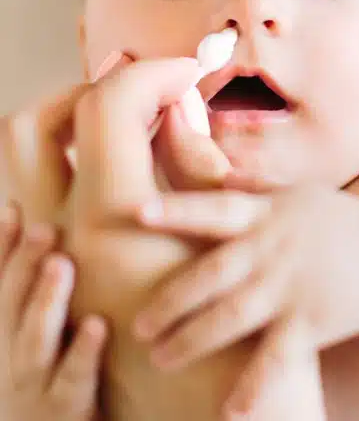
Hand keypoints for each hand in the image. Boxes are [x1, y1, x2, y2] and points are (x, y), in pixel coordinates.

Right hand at [0, 204, 105, 420]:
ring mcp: (31, 386)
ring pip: (34, 339)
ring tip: (62, 264)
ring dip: (46, 300)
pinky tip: (98, 325)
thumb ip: (49, 294)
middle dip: (24, 264)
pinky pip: (72, 381)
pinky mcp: (62, 414)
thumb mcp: (46, 340)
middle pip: (10, 304)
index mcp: (7, 333)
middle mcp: (10, 356)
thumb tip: (64, 241)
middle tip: (44, 228)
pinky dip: (82, 352)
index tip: (11, 208)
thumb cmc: (58, 386)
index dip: (1, 248)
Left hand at [132, 184, 358, 370]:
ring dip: (191, 341)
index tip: (138, 212)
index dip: (176, 210)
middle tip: (138, 325)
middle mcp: (271, 250)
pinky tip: (229, 410)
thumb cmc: (339, 219)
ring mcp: (289, 288)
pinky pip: (275, 360)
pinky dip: (253, 386)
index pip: (213, 209)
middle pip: (210, 276)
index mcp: (265, 215)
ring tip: (160, 359)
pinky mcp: (310, 323)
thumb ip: (258, 184)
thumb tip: (223, 171)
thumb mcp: (298, 193)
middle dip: (170, 302)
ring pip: (230, 319)